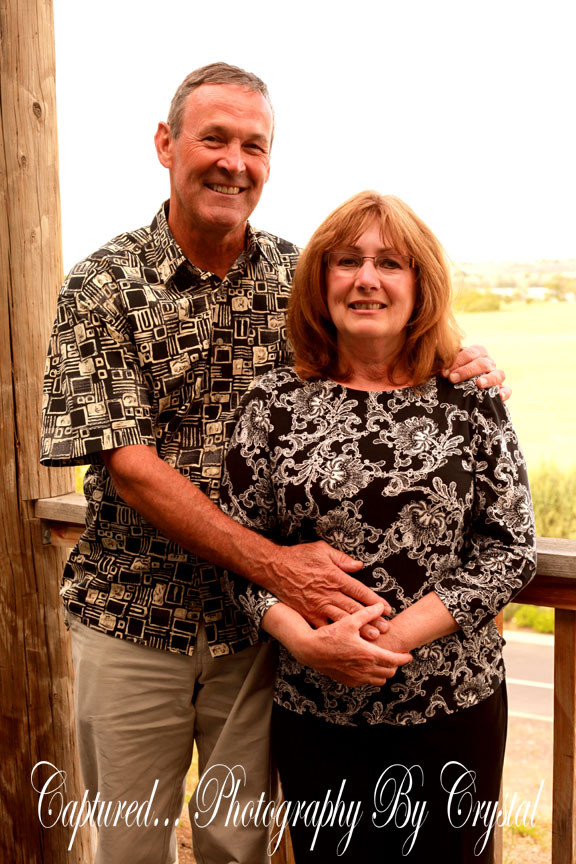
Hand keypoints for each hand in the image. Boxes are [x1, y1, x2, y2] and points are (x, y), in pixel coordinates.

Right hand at [268, 540, 390, 629]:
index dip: (375, 601)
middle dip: (372, 619)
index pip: (360, 591)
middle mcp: (328, 593)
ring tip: (373, 637)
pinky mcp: (308, 614)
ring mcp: (318, 605)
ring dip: (359, 629)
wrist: (274, 568)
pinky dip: (337, 633)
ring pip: (343, 620)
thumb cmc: (298, 557)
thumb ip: (342, 558)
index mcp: (335, 577)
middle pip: (355, 608)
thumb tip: (358, 565)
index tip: (387, 608)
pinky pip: (325, 626)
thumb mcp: (321, 550)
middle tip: (386, 628)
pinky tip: (347, 641)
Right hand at [292, 604, 411, 685]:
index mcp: (368, 654)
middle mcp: (365, 669)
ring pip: (380, 680)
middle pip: (390, 672)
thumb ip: (368, 613)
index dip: (404, 658)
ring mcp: (357, 677)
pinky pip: (367, 682)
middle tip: (393, 655)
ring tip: (381, 660)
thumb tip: (381, 606)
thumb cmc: (329, 634)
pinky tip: (366, 665)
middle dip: (394, 664)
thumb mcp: (349, 621)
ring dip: (383, 672)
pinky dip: (371, 676)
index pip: (394, 660)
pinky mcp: (348, 681)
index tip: (409, 655)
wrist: (310, 650)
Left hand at [443, 344, 510, 401]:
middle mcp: (488, 362)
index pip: (470, 353)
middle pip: (483, 363)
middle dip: (466, 371)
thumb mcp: (445, 366)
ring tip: (479, 384)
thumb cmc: (450, 372)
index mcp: (477, 352)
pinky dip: (505, 392)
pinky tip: (499, 397)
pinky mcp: (500, 390)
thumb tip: (431, 373)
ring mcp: (496, 376)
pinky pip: (507, 390)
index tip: (444, 372)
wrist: (458, 385)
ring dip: (488, 379)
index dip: (457, 362)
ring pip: (498, 374)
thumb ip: (441, 365)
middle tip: (452, 379)